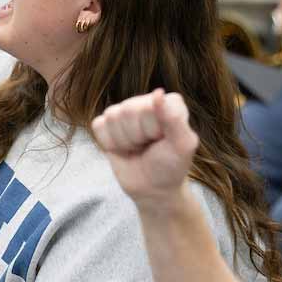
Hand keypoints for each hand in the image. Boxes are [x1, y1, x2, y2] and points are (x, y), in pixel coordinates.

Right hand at [92, 89, 198, 210]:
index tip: (163, 141)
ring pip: (112, 117)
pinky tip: (124, 149)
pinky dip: (110, 143)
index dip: (153, 130)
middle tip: (149, 147)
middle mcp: (146, 102)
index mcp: (169, 102)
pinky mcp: (108, 124)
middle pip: (127, 110)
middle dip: (137, 137)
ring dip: (124, 141)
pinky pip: (99, 125)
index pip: (148, 106)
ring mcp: (125, 112)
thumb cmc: (171, 166)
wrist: (153, 188)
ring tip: (138, 148)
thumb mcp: (182, 146)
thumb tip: (158, 92)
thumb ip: (174, 119)